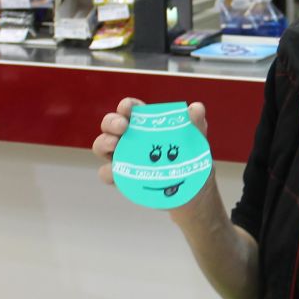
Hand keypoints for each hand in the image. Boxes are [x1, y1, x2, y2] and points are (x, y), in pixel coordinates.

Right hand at [92, 99, 208, 188]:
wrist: (194, 192)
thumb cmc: (192, 159)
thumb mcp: (196, 140)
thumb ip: (196, 123)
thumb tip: (196, 108)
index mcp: (145, 123)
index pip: (130, 109)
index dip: (126, 106)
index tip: (128, 108)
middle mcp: (129, 138)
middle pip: (110, 125)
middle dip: (111, 122)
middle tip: (122, 127)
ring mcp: (123, 157)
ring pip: (102, 146)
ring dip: (103, 143)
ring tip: (115, 145)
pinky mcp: (122, 178)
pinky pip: (107, 173)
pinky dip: (108, 172)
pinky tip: (116, 172)